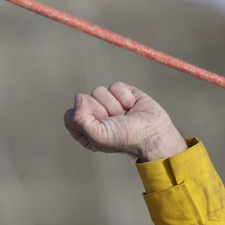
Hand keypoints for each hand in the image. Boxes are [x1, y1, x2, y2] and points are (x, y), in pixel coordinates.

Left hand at [63, 82, 185, 161]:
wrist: (154, 133)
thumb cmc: (126, 138)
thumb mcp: (98, 136)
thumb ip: (79, 119)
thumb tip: (78, 97)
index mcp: (85, 131)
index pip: (70, 115)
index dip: (83, 117)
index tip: (98, 126)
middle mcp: (95, 116)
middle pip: (84, 100)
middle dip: (101, 110)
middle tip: (115, 121)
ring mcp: (108, 103)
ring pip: (99, 90)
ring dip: (114, 104)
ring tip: (124, 115)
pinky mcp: (122, 93)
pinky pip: (115, 86)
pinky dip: (124, 96)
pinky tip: (132, 106)